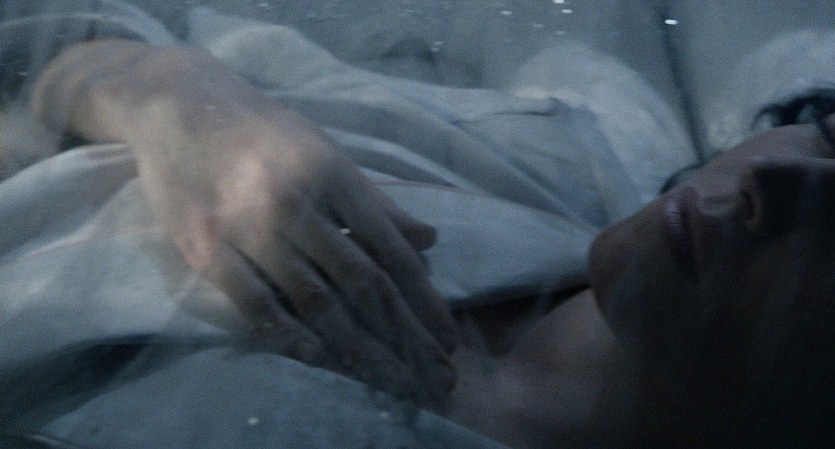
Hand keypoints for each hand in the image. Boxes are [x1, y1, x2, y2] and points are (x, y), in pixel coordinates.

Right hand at [33, 40, 458, 404]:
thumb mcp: (328, 154)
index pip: (389, 249)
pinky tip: (318, 355)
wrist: (181, 108)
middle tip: (432, 373)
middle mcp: (293, 201)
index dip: (423, 298)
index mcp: (332, 174)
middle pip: (359, 281)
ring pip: (312, 299)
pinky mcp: (204, 247)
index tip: (447, 336)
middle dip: (403, 334)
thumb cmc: (266, 134)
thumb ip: (377, 202)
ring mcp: (246, 226)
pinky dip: (287, 334)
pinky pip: (253, 302)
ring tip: (387, 376)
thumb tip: (430, 240)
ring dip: (356, 346)